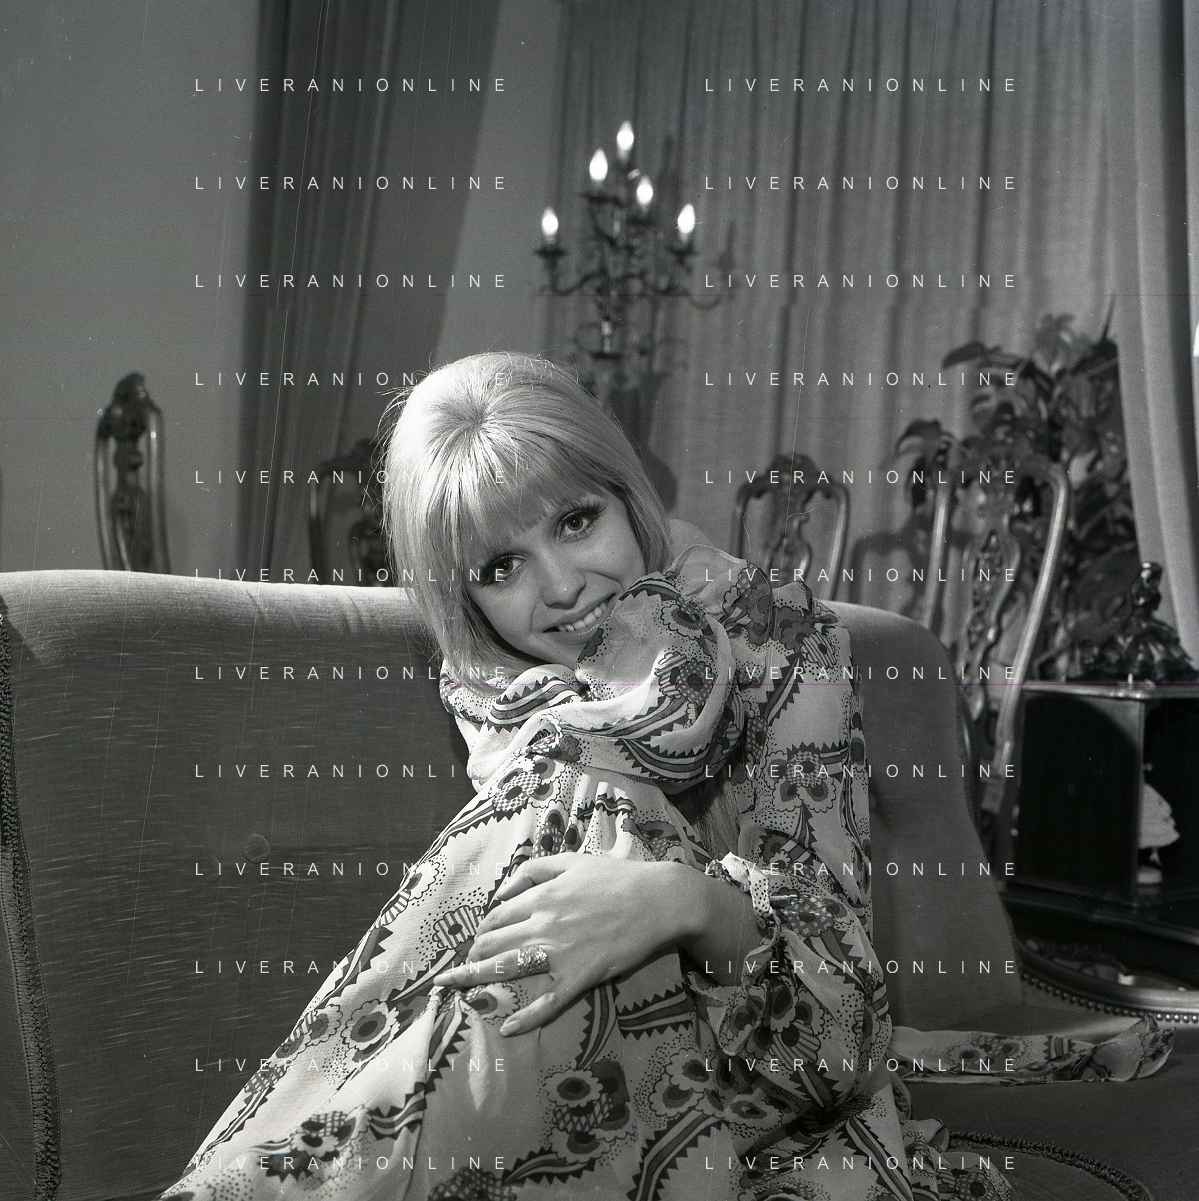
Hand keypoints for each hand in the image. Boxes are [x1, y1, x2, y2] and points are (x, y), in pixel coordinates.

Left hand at [431, 853, 700, 1036]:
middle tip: (461, 971)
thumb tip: (503, 889)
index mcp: (541, 896)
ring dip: (479, 982)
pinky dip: (526, 1018)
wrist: (657, 900)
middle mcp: (543, 924)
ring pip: (508, 970)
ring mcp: (560, 953)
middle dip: (471, 958)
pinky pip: (548, 1002)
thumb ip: (534, 870)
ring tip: (463, 993)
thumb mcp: (572, 862)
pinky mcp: (580, 976)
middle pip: (493, 944)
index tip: (475, 941)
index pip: (497, 916)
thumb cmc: (617, 878)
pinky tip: (508, 1029)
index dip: (481, 930)